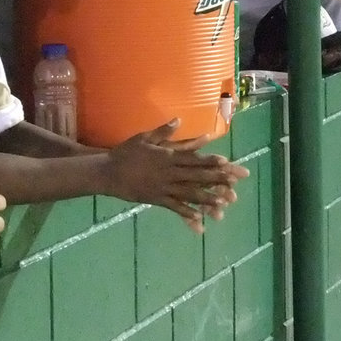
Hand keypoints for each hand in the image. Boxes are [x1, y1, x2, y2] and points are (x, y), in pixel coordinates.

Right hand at [106, 119, 247, 232]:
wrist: (106, 172)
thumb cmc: (125, 152)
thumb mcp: (143, 137)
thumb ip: (163, 130)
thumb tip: (178, 119)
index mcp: (167, 156)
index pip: (194, 158)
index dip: (211, 161)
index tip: (227, 163)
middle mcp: (168, 172)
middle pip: (197, 176)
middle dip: (217, 181)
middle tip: (234, 186)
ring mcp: (163, 187)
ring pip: (189, 194)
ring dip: (207, 199)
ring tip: (224, 205)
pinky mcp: (155, 199)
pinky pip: (174, 207)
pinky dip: (187, 214)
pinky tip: (199, 220)